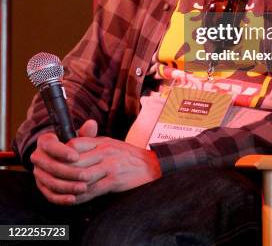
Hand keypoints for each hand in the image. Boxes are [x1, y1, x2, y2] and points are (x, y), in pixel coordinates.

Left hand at [31, 120, 160, 204]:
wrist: (151, 165)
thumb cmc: (128, 156)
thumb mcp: (111, 143)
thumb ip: (93, 143)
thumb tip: (71, 145)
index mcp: (102, 141)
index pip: (75, 143)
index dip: (62, 153)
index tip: (54, 161)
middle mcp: (104, 151)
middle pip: (74, 160)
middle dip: (60, 171)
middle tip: (50, 179)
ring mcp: (109, 166)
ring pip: (81, 176)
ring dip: (68, 186)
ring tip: (59, 191)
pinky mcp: (114, 180)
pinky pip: (92, 190)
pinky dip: (80, 197)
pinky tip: (73, 199)